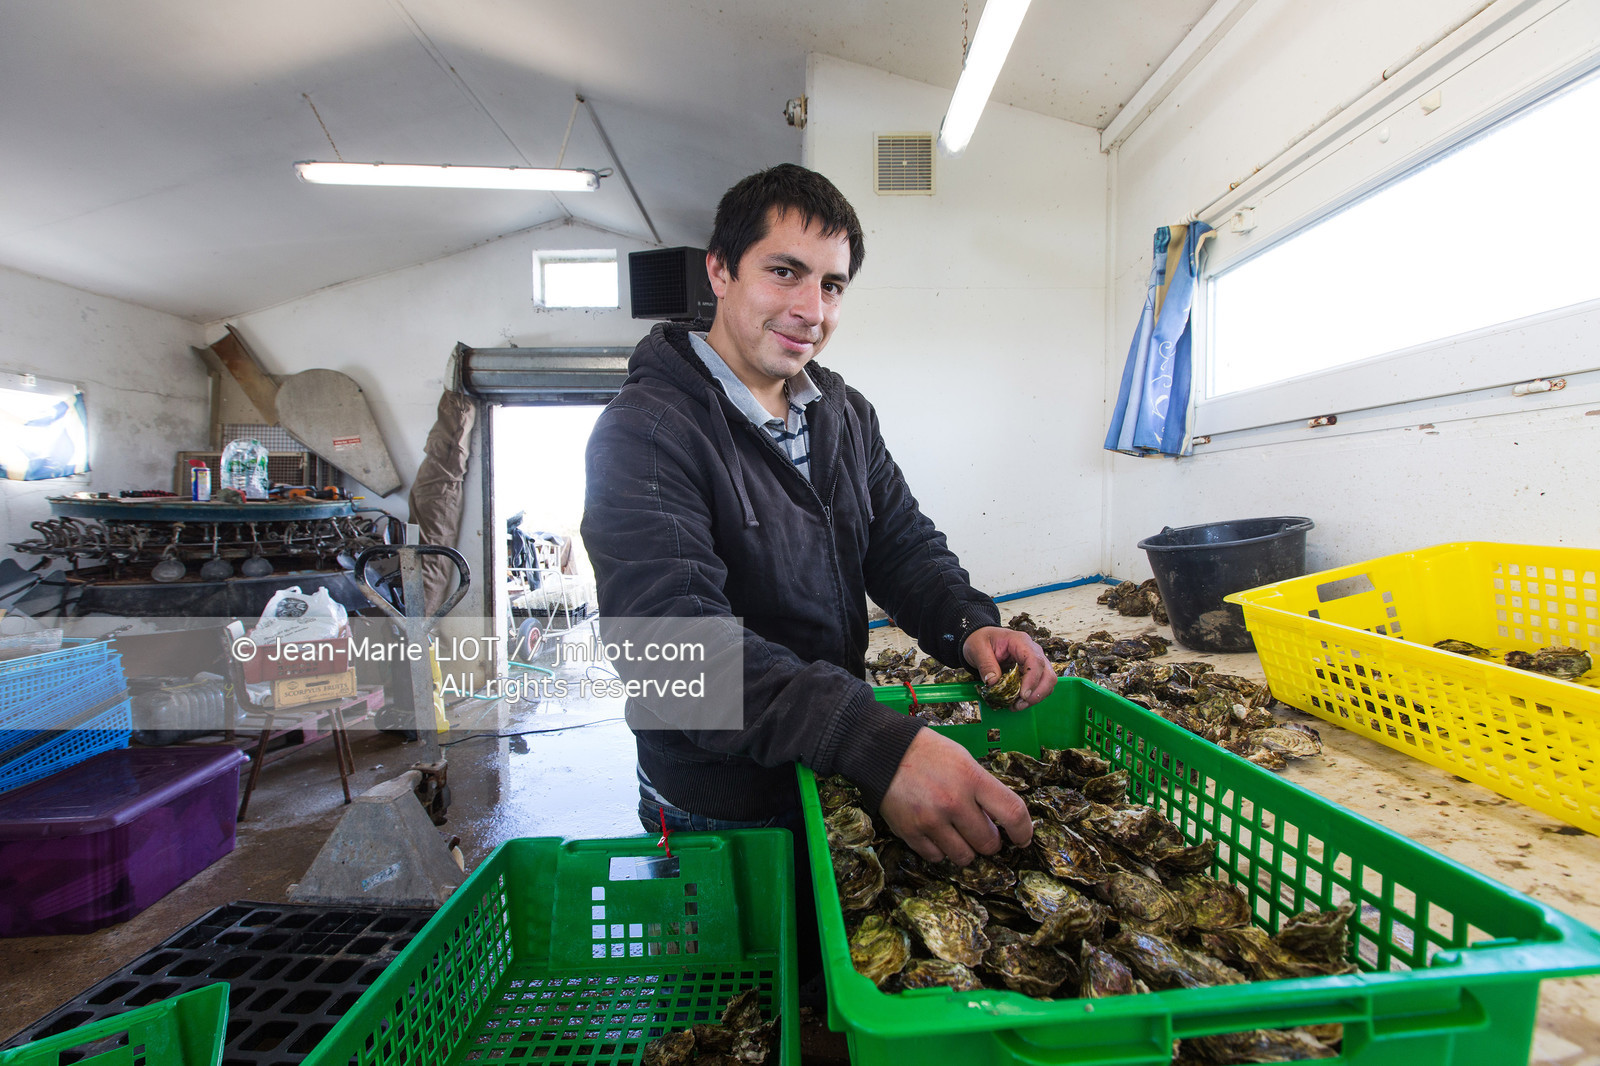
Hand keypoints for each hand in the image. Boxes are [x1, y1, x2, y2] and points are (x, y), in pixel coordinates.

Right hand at [879, 728, 1032, 864]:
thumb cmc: (927, 753)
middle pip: (989, 843)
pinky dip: (940, 850)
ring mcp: (931, 820)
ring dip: (966, 849)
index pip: (1012, 813)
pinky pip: (936, 857)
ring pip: (964, 856)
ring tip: (957, 833)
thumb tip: (999, 818)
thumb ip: (983, 787)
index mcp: (972, 778)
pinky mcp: (910, 832)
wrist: (882, 752)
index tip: (1022, 839)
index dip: (1024, 831)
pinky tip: (936, 833)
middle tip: (982, 832)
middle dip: (990, 841)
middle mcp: (954, 802)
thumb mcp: (963, 759)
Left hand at [962, 625, 1055, 708]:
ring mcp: (1035, 662)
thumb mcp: (977, 649)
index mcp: (1020, 642)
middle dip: (1037, 693)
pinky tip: (1017, 702)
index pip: (1035, 661)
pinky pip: (1039, 686)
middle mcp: (1033, 651)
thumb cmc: (981, 640)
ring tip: (1016, 705)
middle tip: (1020, 704)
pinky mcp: (1032, 672)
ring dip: (1035, 697)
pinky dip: (1031, 697)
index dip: (1032, 679)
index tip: (1023, 695)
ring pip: (1047, 682)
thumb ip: (986, 664)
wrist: (983, 640)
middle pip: (1048, 674)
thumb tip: (993, 682)